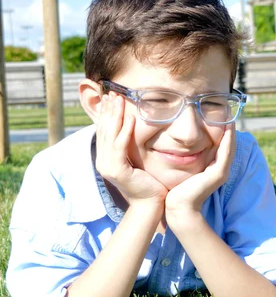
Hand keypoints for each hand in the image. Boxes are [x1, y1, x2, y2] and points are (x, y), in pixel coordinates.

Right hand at [95, 92, 166, 206]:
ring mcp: (107, 167)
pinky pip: (120, 148)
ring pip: (110, 135)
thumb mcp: (137, 160)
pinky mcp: (117, 171)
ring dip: (115, 116)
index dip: (107, 112)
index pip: (104, 130)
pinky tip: (131, 120)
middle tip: (113, 91)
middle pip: (104, 129)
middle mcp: (103, 161)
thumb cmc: (149, 183)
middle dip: (109, 109)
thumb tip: (135, 128)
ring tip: (120, 99)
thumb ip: (132, 146)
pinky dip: (125, 132)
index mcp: (106, 158)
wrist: (150, 205)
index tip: (112, 96)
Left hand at [165, 123, 235, 222]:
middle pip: (228, 145)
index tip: (220, 116)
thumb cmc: (176, 189)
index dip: (223, 132)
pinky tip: (228, 127)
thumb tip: (176, 144)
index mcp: (213, 167)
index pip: (221, 146)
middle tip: (228, 112)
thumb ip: (183, 158)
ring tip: (230, 116)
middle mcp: (220, 169)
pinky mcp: (219, 174)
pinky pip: (226, 152)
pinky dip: (228, 139)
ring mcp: (221, 171)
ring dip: (231, 131)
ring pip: (230, 147)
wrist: (178, 206)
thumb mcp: (182, 169)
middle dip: (229, 129)